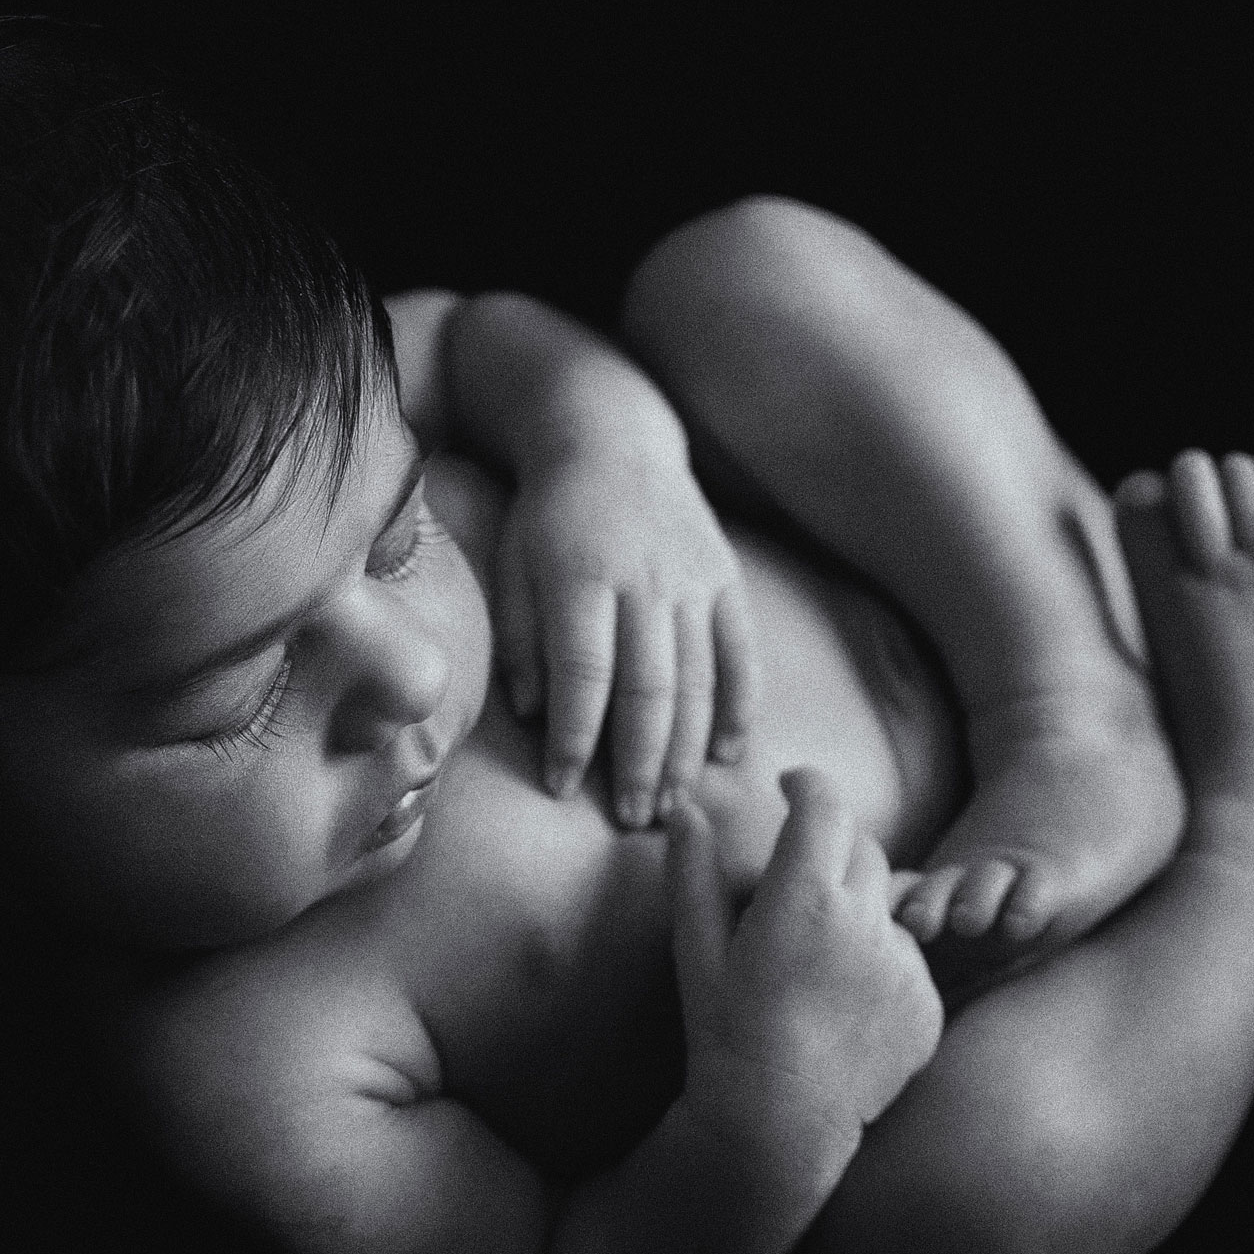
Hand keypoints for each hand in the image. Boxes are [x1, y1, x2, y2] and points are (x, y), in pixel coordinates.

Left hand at [497, 444, 758, 824]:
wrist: (611, 434)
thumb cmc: (547, 512)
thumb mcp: (512, 563)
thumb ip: (520, 638)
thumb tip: (534, 714)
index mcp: (582, 578)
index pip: (584, 675)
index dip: (575, 738)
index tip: (563, 788)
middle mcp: (644, 582)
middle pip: (650, 689)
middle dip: (640, 764)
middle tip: (631, 819)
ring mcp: (693, 581)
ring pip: (699, 681)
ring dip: (687, 751)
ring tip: (673, 805)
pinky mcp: (725, 580)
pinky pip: (740, 654)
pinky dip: (739, 708)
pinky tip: (728, 755)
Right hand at [668, 768, 942, 1143]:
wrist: (777, 1126)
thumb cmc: (725, 1035)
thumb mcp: (698, 951)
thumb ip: (693, 873)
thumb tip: (686, 809)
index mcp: (804, 899)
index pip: (824, 806)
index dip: (808, 783)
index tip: (792, 781)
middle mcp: (865, 923)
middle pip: (861, 847)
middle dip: (829, 846)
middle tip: (794, 877)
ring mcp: (904, 966)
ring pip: (887, 905)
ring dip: (855, 910)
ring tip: (811, 960)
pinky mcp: (927, 1006)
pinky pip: (907, 960)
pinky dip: (878, 964)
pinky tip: (838, 1004)